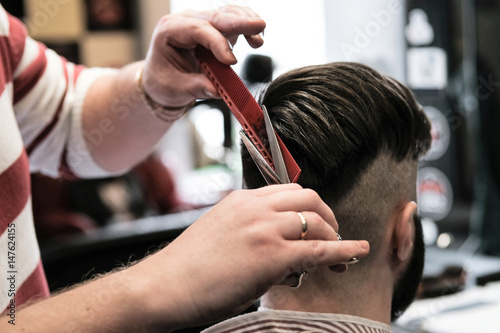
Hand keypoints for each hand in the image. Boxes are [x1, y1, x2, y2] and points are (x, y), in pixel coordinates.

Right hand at [134, 184, 368, 328]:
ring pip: (317, 222)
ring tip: (341, 258)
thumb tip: (275, 251)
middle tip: (333, 236)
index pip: (287, 193)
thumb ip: (247, 232)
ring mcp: (265, 228)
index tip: (318, 223)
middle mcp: (255, 207)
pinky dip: (343, 250)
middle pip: (308, 198)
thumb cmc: (186, 268)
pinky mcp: (272, 254)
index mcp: (241, 200)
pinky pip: (319, 249)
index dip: (309, 208)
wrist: (163, 286)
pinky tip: (357, 253)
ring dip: (335, 237)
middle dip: (327, 216)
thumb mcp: (218, 235)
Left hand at [142, 5, 265, 107]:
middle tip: (258, 27)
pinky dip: (246, 27)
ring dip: (246, 23)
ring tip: (259, 40)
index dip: (217, 43)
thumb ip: (198, 88)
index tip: (231, 61)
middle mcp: (186, 21)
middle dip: (239, 22)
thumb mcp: (177, 88)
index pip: (198, 29)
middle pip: (216, 16)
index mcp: (170, 30)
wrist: (162, 81)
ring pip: (227, 14)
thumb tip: (219, 91)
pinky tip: (256, 37)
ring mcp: (202, 23)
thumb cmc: (164, 81)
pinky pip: (233, 20)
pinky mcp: (215, 29)